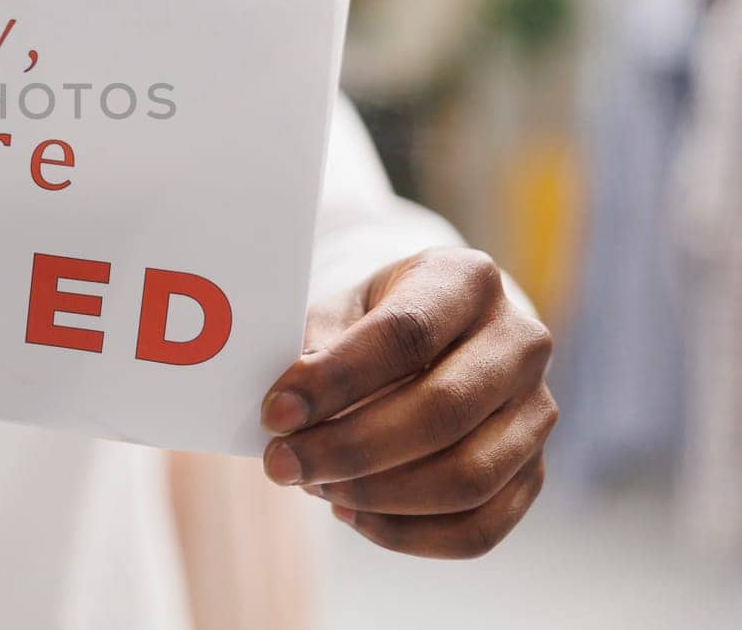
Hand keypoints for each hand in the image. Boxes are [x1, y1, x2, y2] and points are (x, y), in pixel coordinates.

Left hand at [260, 248, 556, 557]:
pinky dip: (408, 534)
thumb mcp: (341, 309)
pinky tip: (353, 513)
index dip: (336, 379)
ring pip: (467, 477)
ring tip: (316, 485)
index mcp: (467, 279)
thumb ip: (317, 349)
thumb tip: (291, 412)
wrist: (433, 338)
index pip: (405, 333)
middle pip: (442, 410)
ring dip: (377, 495)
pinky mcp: (534, 471)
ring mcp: (537, 410)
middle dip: (350, 448)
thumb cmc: (374, 321)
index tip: (277, 412)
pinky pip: (479, 527)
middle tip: (284, 464)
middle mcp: (520, 340)